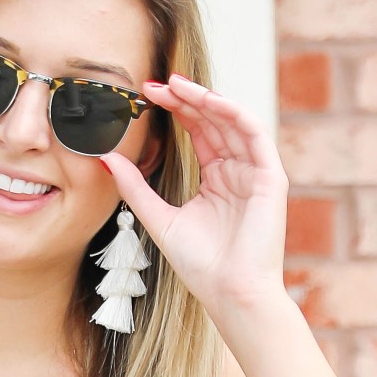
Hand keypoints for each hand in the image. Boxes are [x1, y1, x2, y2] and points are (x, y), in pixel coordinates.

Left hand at [109, 76, 287, 319]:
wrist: (230, 293)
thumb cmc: (201, 265)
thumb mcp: (159, 218)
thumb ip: (134, 187)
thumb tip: (105, 158)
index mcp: (215, 179)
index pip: (196, 132)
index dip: (175, 110)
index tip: (146, 95)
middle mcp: (237, 171)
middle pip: (213, 121)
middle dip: (186, 98)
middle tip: (156, 83)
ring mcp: (255, 173)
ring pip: (233, 121)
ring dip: (207, 99)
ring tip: (178, 86)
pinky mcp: (270, 178)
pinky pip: (255, 134)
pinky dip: (235, 113)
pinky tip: (210, 101)